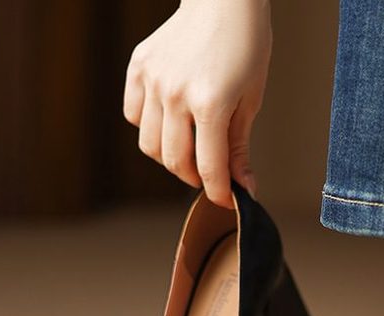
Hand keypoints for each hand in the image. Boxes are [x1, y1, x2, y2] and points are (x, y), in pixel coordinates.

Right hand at [123, 0, 271, 207]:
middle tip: (209, 175)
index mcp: (210, 103)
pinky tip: (169, 123)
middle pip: (175, 161)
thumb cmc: (245, 46)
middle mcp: (175, 93)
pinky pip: (133, 115)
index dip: (218, 192)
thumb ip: (239, 146)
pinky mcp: (138, 68)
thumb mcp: (251, 99)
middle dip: (194, 178)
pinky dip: (148, 129)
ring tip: (189, 150)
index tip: (225, 201)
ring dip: (170, 158)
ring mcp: (153, 80)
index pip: (209, 167)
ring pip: (149, 145)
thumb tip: (244, 187)